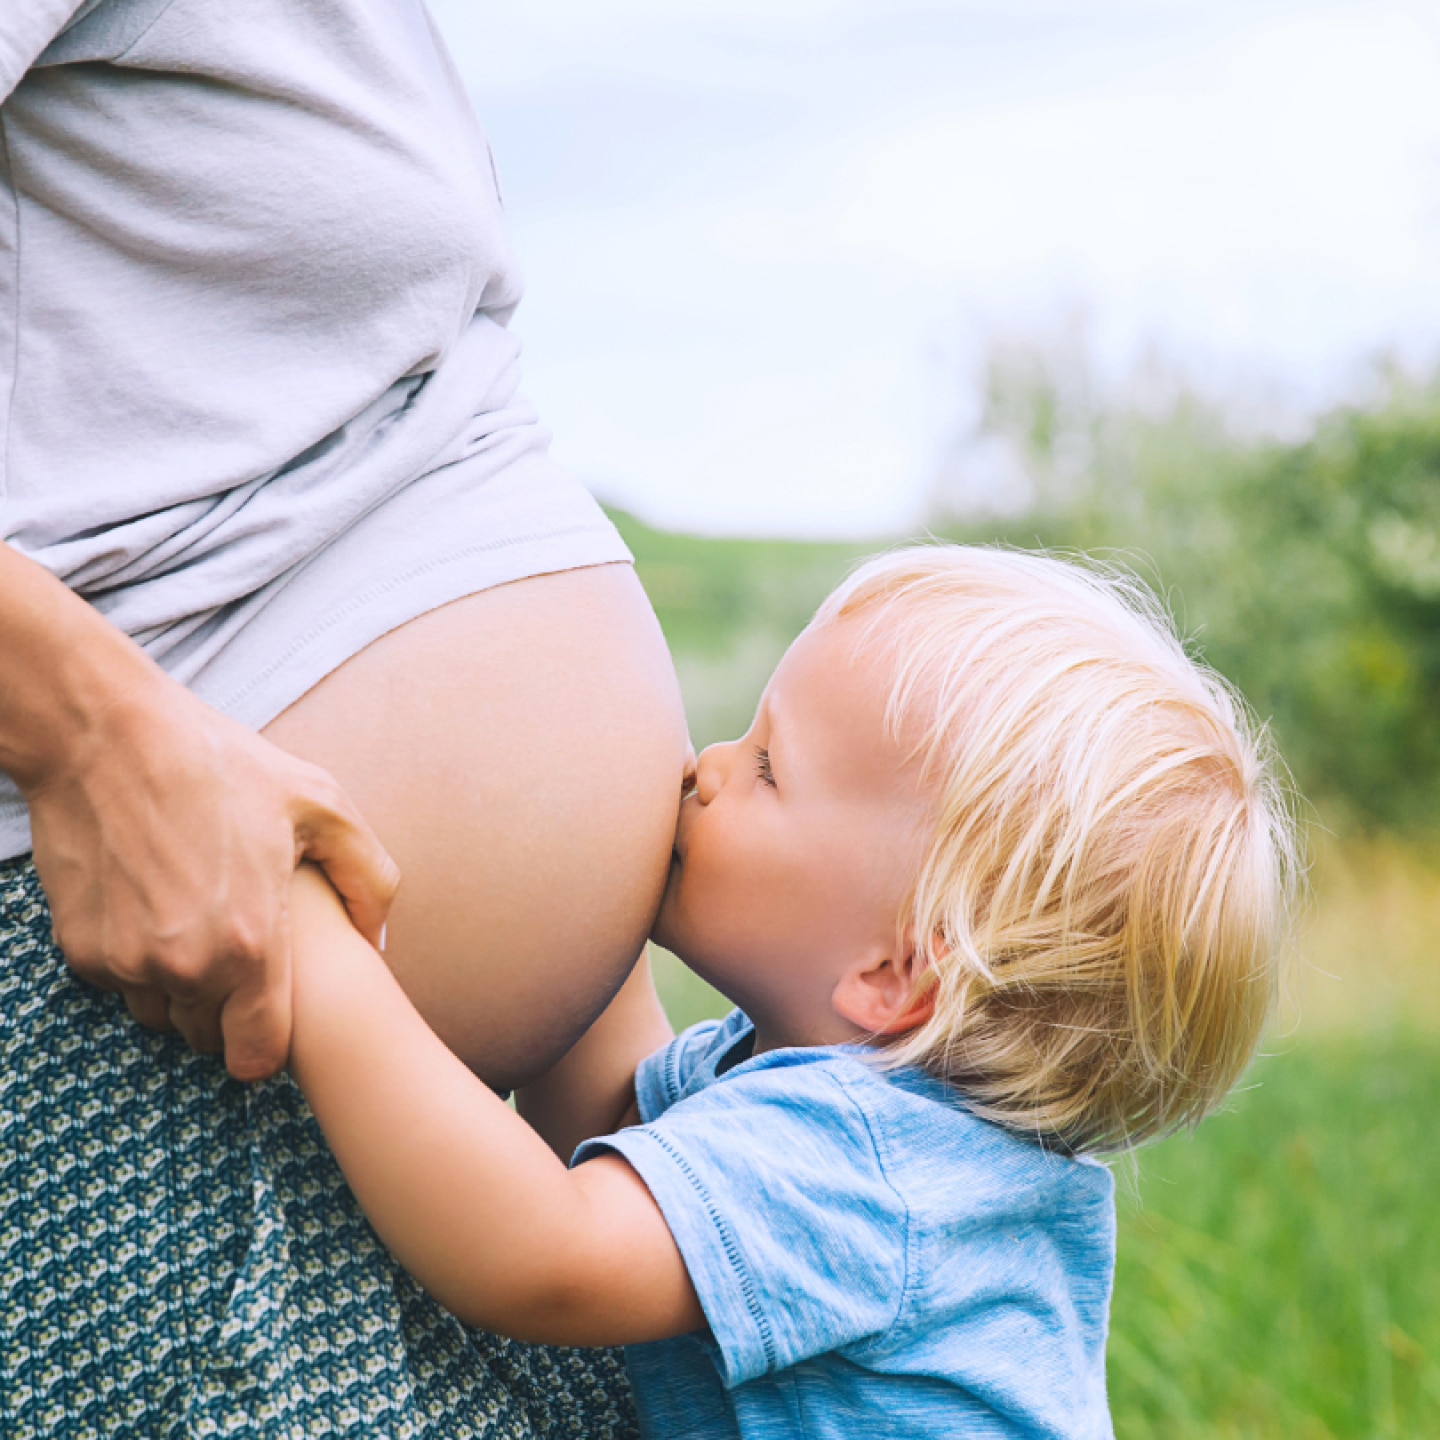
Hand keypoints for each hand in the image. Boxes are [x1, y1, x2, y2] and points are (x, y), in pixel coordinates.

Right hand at [25, 669, 398, 1080]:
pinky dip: (138, 961)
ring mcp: (124, 962)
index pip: (257, 1057)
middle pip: (208, 1039)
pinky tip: (158, 906)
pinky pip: (119, 983)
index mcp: (249, 945)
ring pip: (161, 1014)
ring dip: (181, 988)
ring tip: (202, 921)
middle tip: (240, 949)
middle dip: (228, 1010)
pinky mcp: (80, 948)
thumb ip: (368, 879)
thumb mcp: (321, 805)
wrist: (106, 736)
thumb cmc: (223, 766)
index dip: (268, 1043)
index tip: (274, 1012)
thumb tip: (379, 941)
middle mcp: (182, 968)